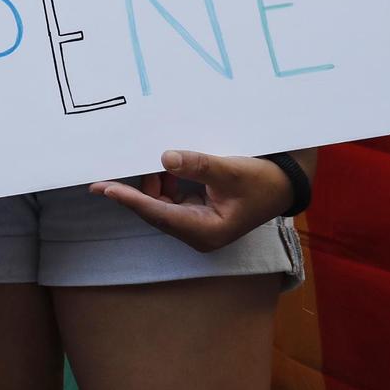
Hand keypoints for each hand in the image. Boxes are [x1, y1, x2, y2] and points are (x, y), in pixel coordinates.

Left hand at [91, 149, 294, 252]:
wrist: (286, 183)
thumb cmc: (262, 180)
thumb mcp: (231, 170)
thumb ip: (198, 165)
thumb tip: (164, 157)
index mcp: (204, 231)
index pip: (158, 214)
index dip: (130, 200)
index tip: (103, 188)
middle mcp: (197, 232)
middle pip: (155, 210)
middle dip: (135, 190)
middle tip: (112, 168)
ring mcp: (197, 223)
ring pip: (160, 203)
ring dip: (152, 183)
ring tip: (150, 160)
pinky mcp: (198, 211)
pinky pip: (171, 198)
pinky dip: (164, 182)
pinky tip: (163, 166)